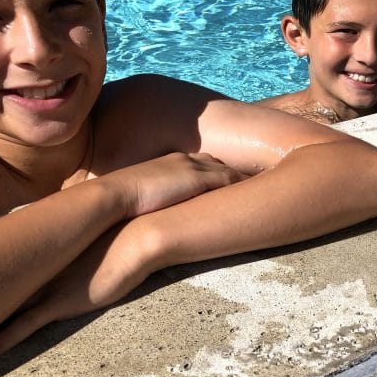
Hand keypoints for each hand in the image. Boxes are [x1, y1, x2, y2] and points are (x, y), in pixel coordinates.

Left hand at [0, 222, 149, 355]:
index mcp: (46, 248)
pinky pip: (26, 325)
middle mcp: (40, 266)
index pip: (7, 261)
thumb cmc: (122, 236)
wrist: (136, 241)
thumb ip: (78, 242)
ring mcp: (47, 285)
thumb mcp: (94, 236)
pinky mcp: (60, 304)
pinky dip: (5, 339)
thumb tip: (78, 242)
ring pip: (5, 304)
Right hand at [106, 151, 245, 217]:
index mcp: (168, 161)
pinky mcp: (197, 180)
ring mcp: (192, 168)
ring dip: (243, 179)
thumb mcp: (136, 198)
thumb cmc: (116, 201)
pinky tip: (256, 194)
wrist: (113, 195)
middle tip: (253, 181)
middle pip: (217, 162)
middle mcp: (183, 159)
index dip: (214, 171)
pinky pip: (228, 180)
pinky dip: (243, 185)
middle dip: (233, 172)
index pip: (200, 162)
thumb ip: (147, 203)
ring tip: (264, 187)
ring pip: (227, 170)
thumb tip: (147, 216)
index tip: (226, 180)